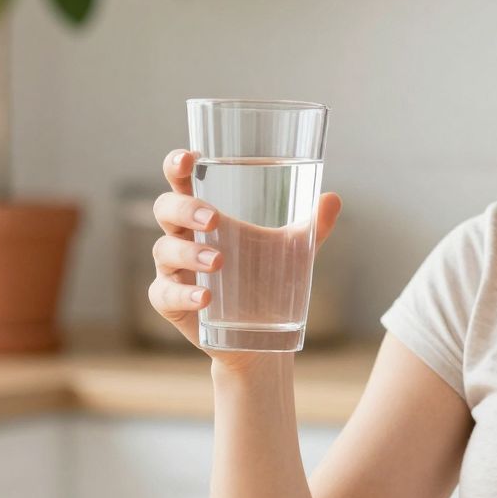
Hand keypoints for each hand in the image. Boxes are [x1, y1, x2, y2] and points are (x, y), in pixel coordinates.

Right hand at [149, 148, 341, 364]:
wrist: (260, 339)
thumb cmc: (268, 282)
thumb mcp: (294, 252)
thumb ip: (313, 226)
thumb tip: (333, 198)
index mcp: (205, 215)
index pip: (182, 182)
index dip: (177, 166)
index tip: (188, 158)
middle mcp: (183, 237)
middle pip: (165, 209)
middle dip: (185, 209)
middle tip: (214, 219)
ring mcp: (173, 270)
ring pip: (165, 250)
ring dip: (189, 252)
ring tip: (219, 261)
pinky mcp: (169, 303)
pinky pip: (164, 294)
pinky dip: (182, 295)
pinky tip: (204, 298)